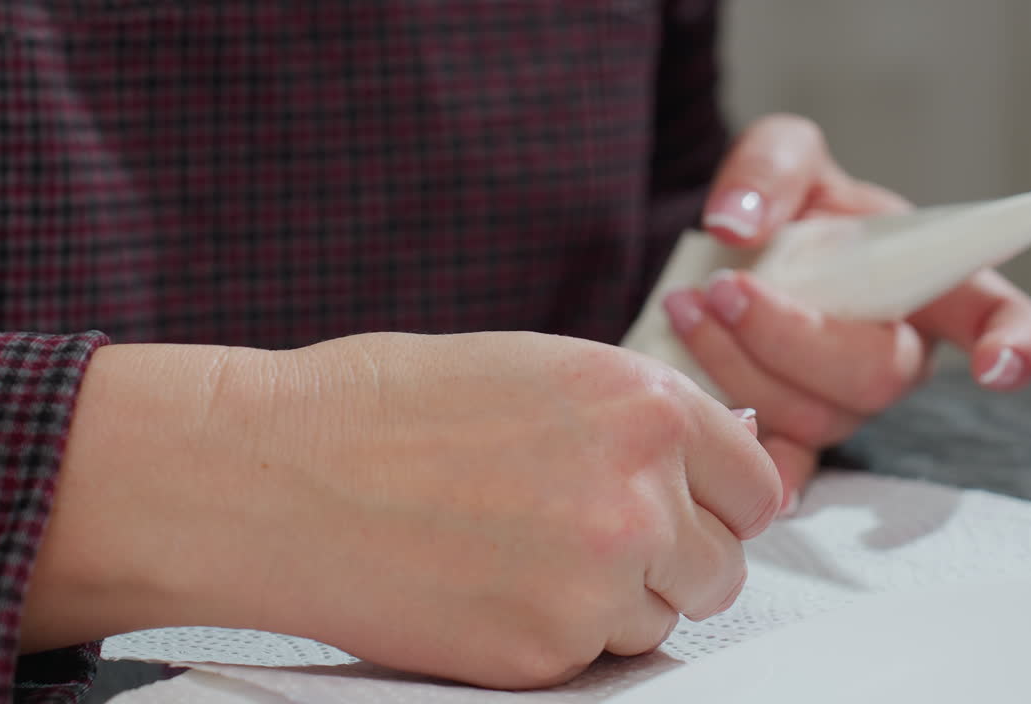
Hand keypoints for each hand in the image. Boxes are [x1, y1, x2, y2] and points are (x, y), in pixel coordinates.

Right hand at [22, 333, 778, 687]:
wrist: (273, 473)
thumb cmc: (386, 409)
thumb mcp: (537, 371)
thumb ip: (634, 419)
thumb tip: (704, 458)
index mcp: (642, 404)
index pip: (757, 482)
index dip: (725, 503)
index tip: (699, 514)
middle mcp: (639, 491)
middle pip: (724, 565)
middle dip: (678, 561)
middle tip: (607, 547)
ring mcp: (598, 579)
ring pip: (663, 618)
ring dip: (617, 603)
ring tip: (525, 559)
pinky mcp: (545, 652)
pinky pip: (594, 659)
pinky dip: (557, 638)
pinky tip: (489, 591)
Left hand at [663, 114, 1030, 511]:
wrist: (726, 247)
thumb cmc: (787, 202)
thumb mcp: (784, 154)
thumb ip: (771, 167)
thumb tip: (739, 225)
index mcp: (928, 279)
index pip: (999, 314)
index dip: (1015, 343)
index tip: (997, 364)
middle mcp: (899, 350)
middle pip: (876, 375)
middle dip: (793, 337)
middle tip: (725, 288)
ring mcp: (846, 400)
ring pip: (816, 415)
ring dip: (740, 366)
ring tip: (687, 307)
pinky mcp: (795, 431)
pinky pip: (788, 464)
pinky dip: (762, 466)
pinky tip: (727, 448)